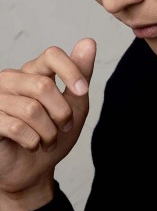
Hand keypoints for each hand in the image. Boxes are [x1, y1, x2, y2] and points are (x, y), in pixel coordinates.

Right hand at [0, 38, 95, 210]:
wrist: (35, 169)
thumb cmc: (55, 132)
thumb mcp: (76, 103)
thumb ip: (81, 74)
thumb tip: (88, 41)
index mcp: (34, 71)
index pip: (52, 55)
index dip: (71, 71)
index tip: (83, 90)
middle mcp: (12, 80)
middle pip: (43, 85)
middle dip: (62, 112)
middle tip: (65, 126)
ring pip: (31, 109)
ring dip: (48, 131)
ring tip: (49, 140)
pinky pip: (15, 127)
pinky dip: (33, 140)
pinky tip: (33, 144)